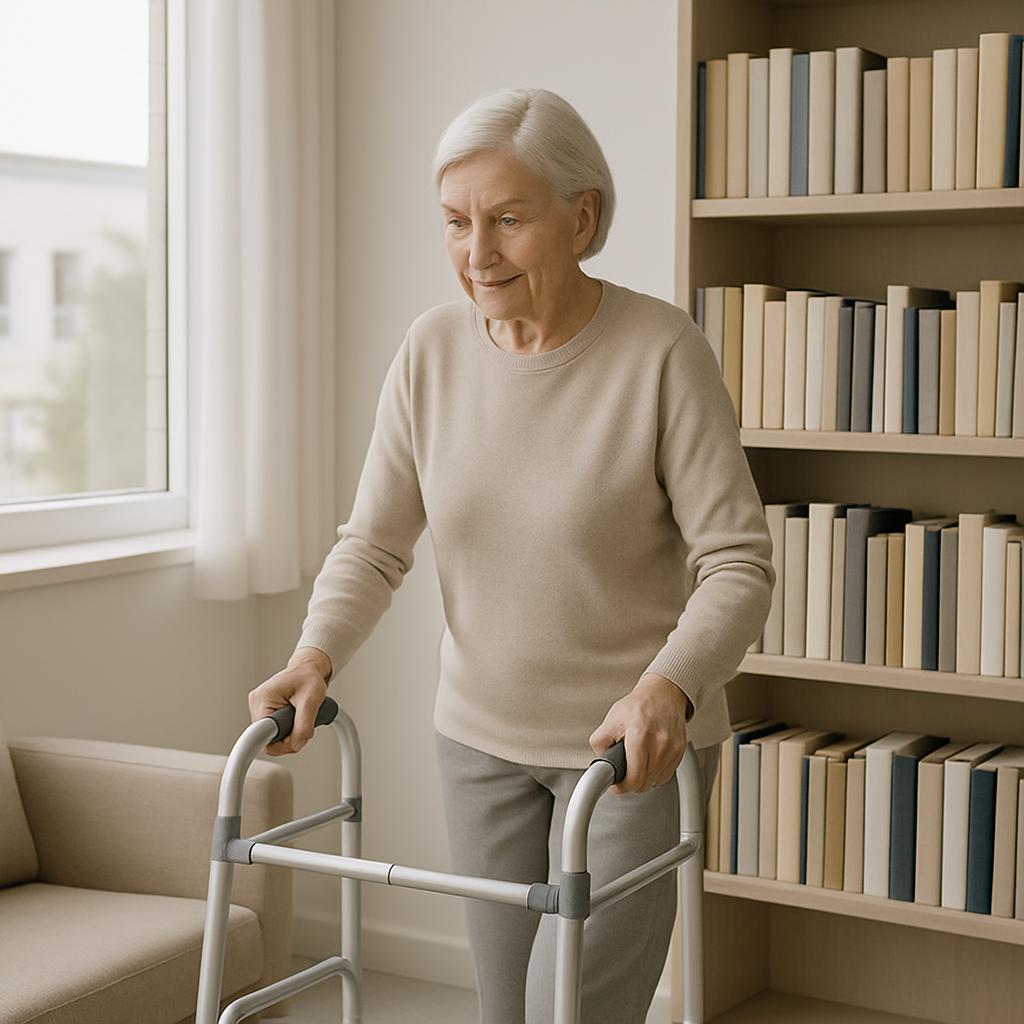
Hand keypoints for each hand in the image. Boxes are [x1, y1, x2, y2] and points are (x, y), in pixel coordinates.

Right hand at [248, 649, 330, 755]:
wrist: (308, 669)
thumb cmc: (309, 678)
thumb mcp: (312, 700)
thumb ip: (304, 725)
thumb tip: (295, 745)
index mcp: (263, 698)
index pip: (262, 736)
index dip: (280, 743)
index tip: (293, 740)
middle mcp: (256, 703)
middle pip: (268, 739)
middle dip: (289, 737)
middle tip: (303, 722)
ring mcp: (258, 708)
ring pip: (272, 737)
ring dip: (289, 732)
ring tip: (299, 715)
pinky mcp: (264, 711)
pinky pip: (274, 731)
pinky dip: (287, 729)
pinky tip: (294, 716)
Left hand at [588, 673, 689, 794]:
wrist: (663, 694)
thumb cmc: (638, 705)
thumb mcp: (611, 720)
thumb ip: (600, 743)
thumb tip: (601, 764)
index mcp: (640, 735)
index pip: (634, 777)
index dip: (622, 786)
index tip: (616, 785)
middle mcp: (659, 744)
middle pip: (644, 783)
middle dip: (631, 782)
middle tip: (624, 774)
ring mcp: (672, 749)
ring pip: (655, 782)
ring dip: (644, 779)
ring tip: (636, 764)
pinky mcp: (679, 753)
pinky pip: (665, 776)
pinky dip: (655, 774)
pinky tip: (648, 762)